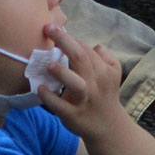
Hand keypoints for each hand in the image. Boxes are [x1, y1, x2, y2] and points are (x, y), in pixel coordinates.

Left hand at [37, 24, 127, 140]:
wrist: (109, 127)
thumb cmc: (105, 93)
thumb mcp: (114, 72)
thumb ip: (106, 56)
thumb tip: (93, 45)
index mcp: (103, 70)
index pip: (85, 48)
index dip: (69, 38)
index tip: (52, 28)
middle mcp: (94, 82)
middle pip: (81, 58)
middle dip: (64, 41)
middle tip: (48, 28)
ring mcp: (84, 100)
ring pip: (76, 84)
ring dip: (62, 72)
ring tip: (48, 64)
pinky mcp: (74, 115)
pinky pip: (61, 106)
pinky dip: (50, 98)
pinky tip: (40, 88)